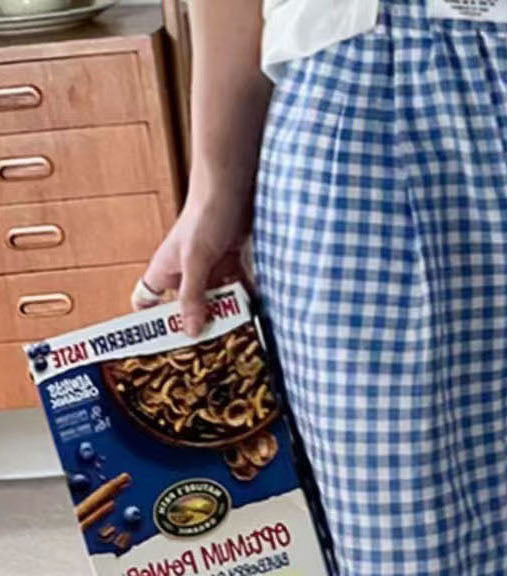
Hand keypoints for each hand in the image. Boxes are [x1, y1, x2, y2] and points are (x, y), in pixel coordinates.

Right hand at [131, 178, 253, 335]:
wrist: (233, 183)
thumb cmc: (205, 214)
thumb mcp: (196, 260)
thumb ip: (193, 296)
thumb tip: (190, 332)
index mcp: (165, 272)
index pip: (145, 302)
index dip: (149, 322)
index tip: (162, 346)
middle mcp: (184, 273)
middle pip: (186, 309)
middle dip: (197, 327)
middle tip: (211, 355)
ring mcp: (208, 269)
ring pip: (214, 301)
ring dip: (225, 316)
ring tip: (238, 343)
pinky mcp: (230, 262)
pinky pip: (236, 288)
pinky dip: (244, 300)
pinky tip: (255, 317)